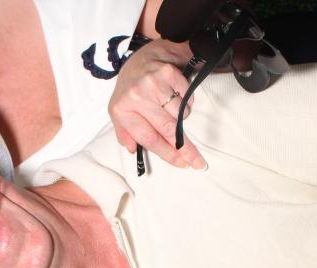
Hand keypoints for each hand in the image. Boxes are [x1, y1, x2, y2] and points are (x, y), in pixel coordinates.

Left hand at [109, 39, 205, 169]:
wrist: (141, 55)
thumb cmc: (130, 87)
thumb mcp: (119, 110)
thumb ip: (124, 132)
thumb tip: (133, 150)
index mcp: (122, 110)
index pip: (148, 138)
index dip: (167, 153)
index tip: (182, 163)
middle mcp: (135, 96)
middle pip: (167, 129)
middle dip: (185, 148)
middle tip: (197, 162)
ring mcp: (152, 83)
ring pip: (180, 113)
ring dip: (182, 117)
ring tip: (173, 108)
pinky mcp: (168, 72)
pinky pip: (187, 96)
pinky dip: (187, 99)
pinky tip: (176, 94)